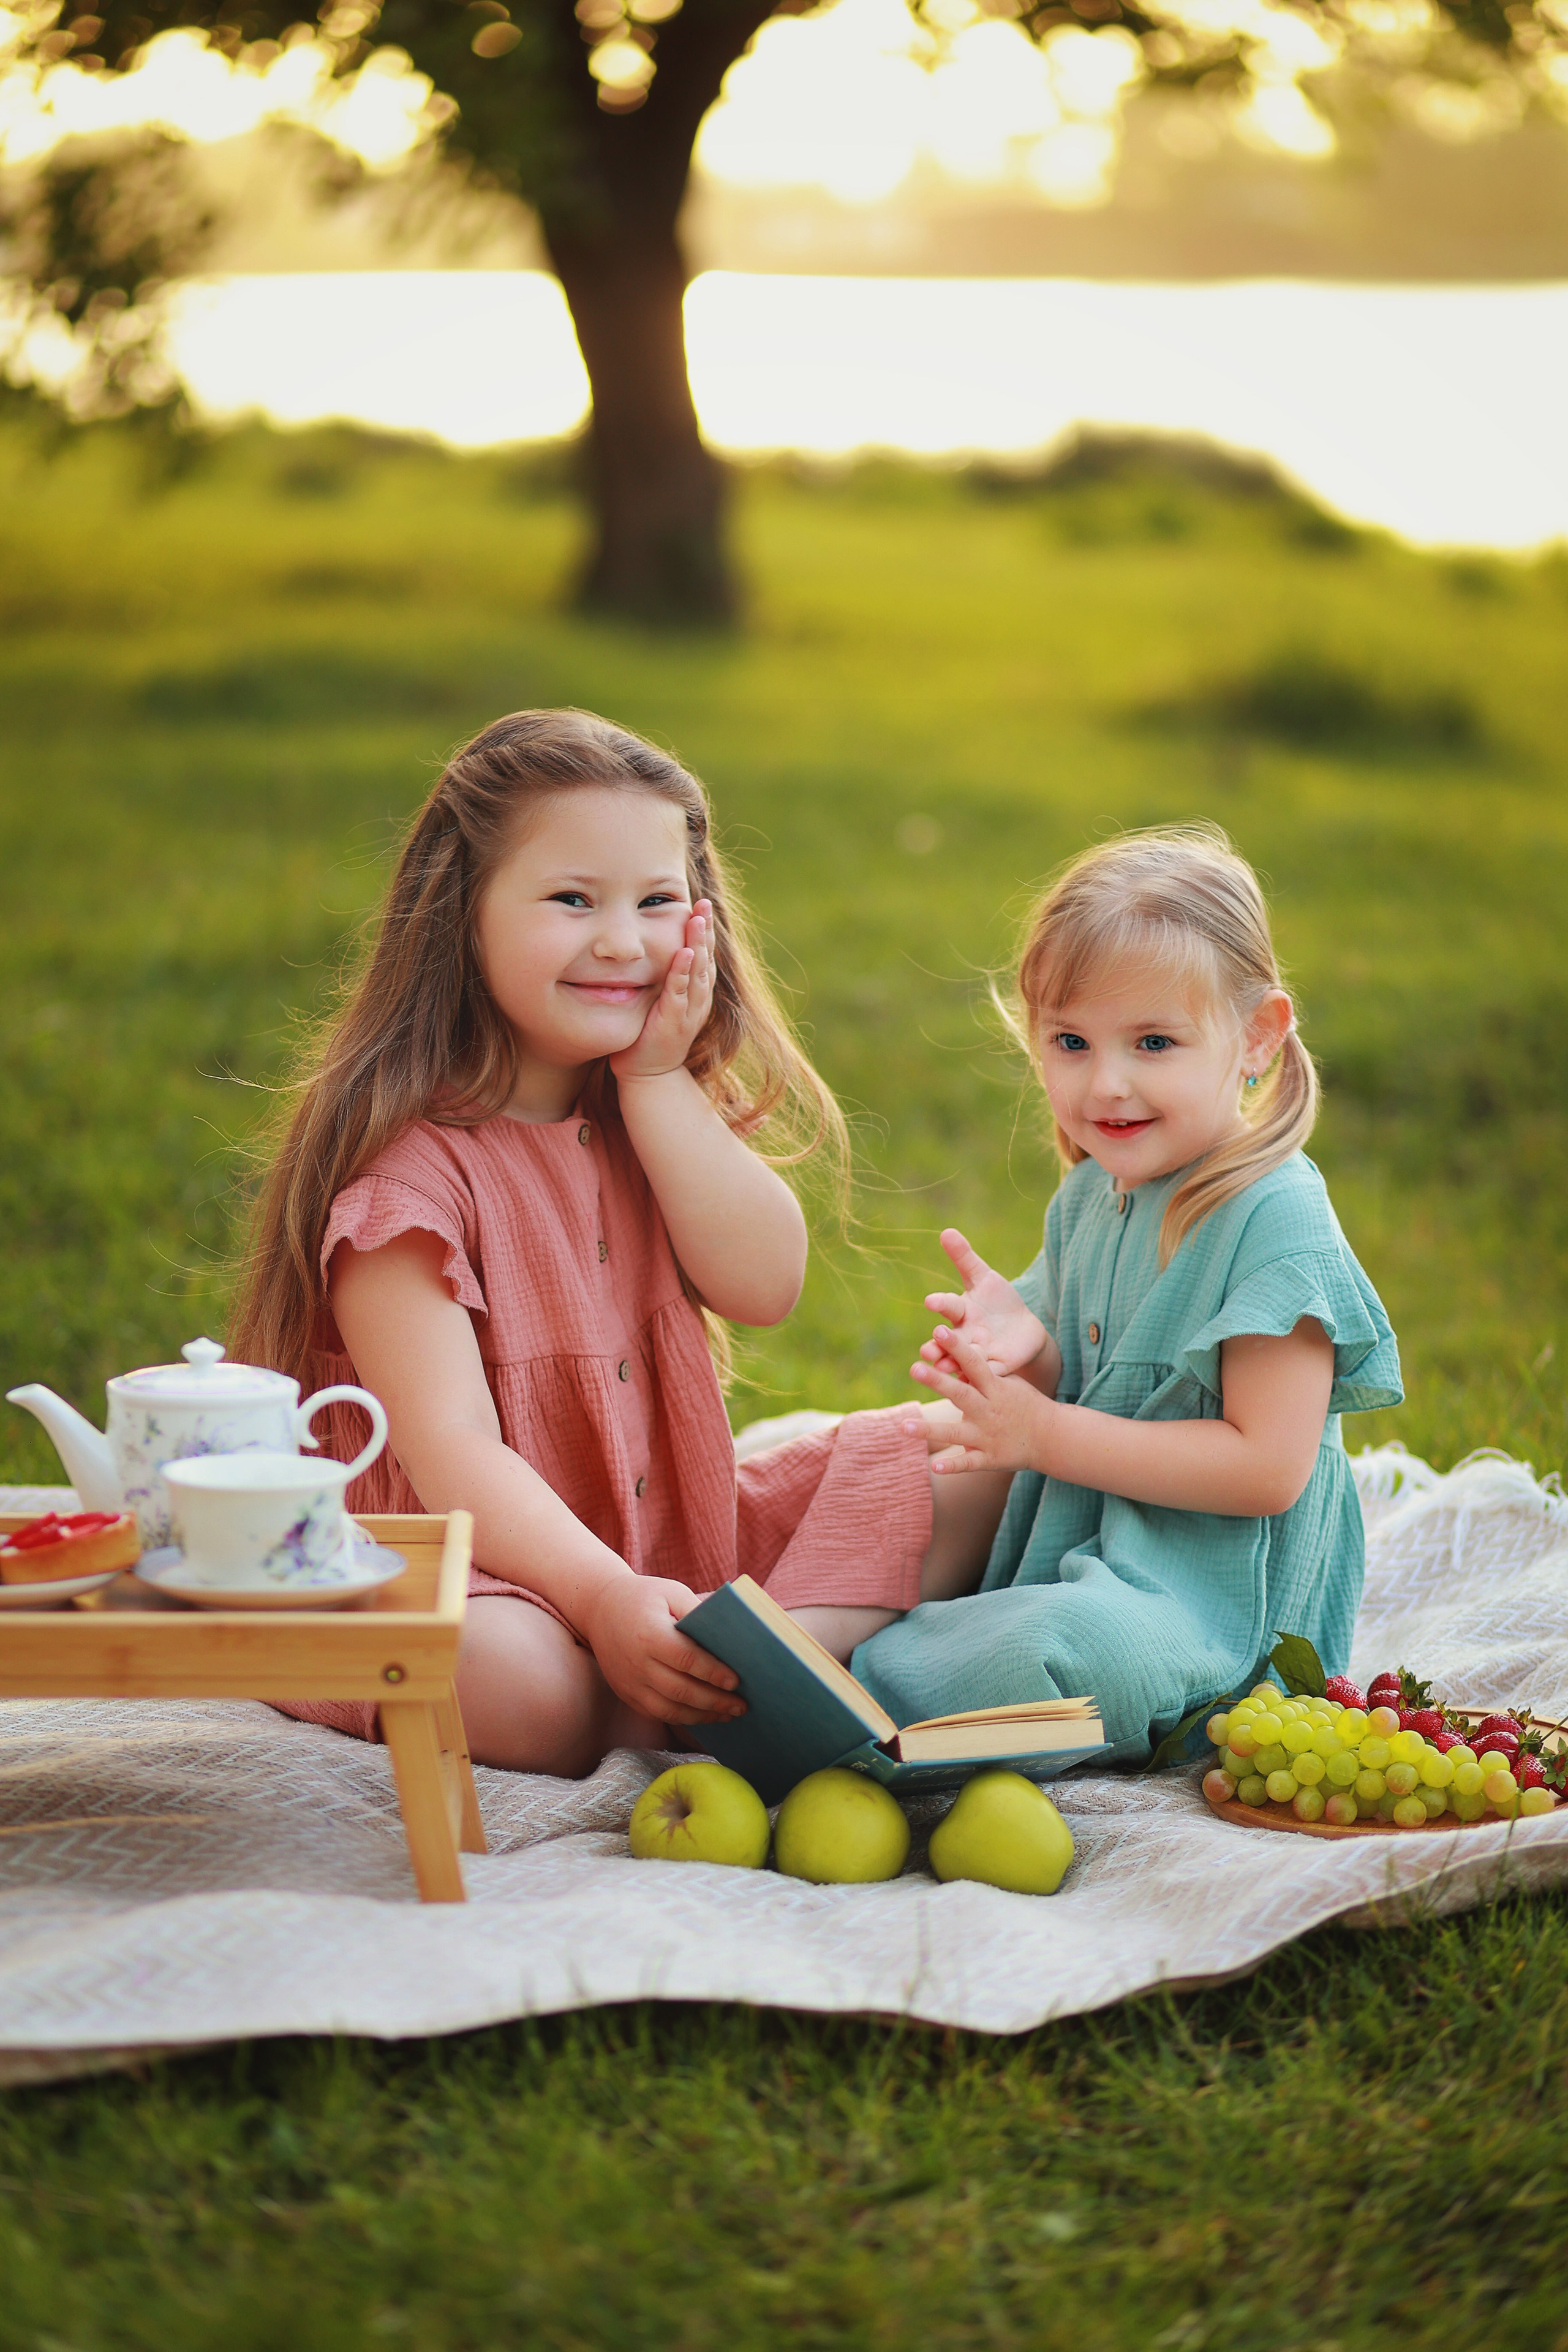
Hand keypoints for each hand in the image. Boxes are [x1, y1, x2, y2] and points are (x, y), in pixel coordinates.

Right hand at [579, 1572, 744, 1726]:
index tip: (736, 1682)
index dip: (713, 1673)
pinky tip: (704, 1714)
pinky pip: (658, 1713)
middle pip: (681, 1690)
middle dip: (715, 1701)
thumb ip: (698, 1611)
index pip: (686, 1659)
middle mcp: (637, 1663)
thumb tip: (730, 1635)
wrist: (599, 1609)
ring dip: (702, 1715)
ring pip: (670, 1709)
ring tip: (728, 1714)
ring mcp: (630, 1682)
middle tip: (742, 1706)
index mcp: (650, 1634)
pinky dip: (683, 1718)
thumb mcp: (671, 1592)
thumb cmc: (644, 1597)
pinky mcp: (627, 1693)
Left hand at [610, 900, 715, 1082]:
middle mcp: (698, 1000)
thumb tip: (653, 949)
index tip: (701, 907)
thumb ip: (663, 978)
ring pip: (697, 973)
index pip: (703, 957)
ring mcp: (689, 1012)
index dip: (704, 932)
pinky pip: (680, 993)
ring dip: (698, 945)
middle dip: (705, 931)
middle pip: (705, 959)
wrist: (648, 1075)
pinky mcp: (674, 1022)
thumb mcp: (660, 1001)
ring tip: (697, 920)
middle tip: (704, 903)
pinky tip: (683, 954)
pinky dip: (682, 973)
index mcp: (696, 994)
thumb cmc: (651, 1036)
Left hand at [910, 1322, 1051, 1476]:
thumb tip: (953, 1355)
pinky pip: (968, 1463)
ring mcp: (988, 1436)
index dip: (957, 1347)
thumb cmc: (1024, 1403)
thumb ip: (982, 1373)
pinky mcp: (990, 1458)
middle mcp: (989, 1411)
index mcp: (995, 1388)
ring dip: (930, 1430)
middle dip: (937, 1381)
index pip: (974, 1363)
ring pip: (955, 1432)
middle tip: (914, 1367)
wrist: (1052, 1437)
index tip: (939, 1330)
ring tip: (903, 1426)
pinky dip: (952, 1466)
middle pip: (960, 1394)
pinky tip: (934, 1467)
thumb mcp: (1008, 1383)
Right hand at [921, 1228, 1050, 1381]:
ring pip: (961, 1360)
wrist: (1022, 1331)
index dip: (941, 1303)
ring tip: (942, 1368)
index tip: (931, 1301)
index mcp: (962, 1311)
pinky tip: (971, 1381)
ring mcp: (978, 1353)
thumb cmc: (997, 1302)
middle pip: (948, 1339)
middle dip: (937, 1344)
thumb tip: (946, 1231)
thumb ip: (964, 1258)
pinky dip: (977, 1377)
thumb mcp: (984, 1278)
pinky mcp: (995, 1368)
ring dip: (950, 1364)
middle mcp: (964, 1334)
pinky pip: (985, 1374)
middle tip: (928, 1348)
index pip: (949, 1306)